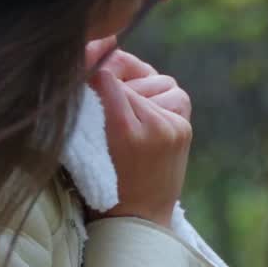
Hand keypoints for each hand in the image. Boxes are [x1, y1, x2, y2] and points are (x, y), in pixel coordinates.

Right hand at [85, 42, 192, 229]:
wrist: (136, 220)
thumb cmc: (100, 183)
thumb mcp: (84, 143)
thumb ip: (90, 99)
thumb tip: (100, 46)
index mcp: (123, 132)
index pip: (106, 78)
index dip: (93, 70)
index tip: (83, 68)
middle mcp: (153, 128)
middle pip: (128, 80)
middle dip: (115, 85)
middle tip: (105, 108)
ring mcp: (173, 128)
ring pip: (155, 82)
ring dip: (140, 92)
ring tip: (127, 114)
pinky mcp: (184, 129)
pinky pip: (171, 94)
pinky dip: (158, 100)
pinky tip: (146, 115)